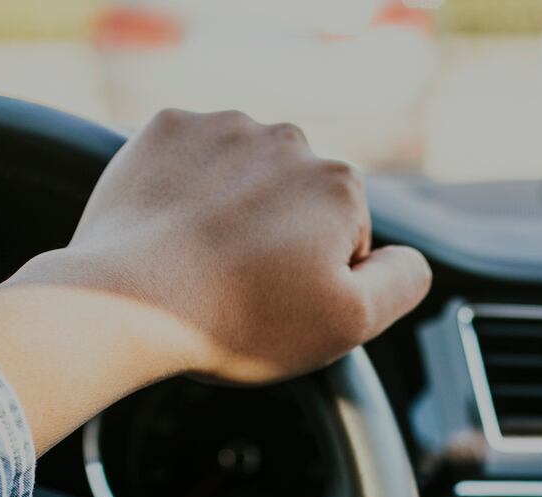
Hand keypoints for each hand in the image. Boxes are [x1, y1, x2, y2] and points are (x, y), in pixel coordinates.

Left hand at [0, 110, 430, 450]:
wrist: (129, 300)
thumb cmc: (241, 319)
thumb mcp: (350, 324)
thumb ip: (403, 282)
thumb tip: (411, 257)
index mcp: (340, 185)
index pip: (347, 239)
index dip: (319, 280)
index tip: (282, 303)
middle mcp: (289, 140)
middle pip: (298, 201)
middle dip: (280, 238)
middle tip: (243, 287)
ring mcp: (223, 128)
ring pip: (246, 176)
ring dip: (235, 211)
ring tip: (204, 262)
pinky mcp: (166, 129)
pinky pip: (193, 159)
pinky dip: (187, 190)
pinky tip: (174, 232)